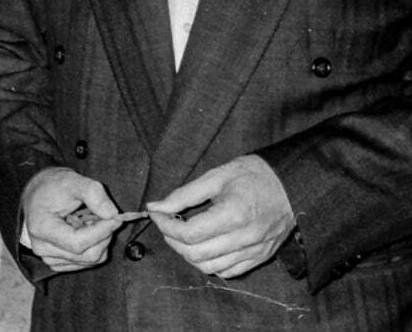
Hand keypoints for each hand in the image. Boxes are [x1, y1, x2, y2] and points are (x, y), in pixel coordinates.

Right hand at [21, 167, 123, 272]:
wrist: (38, 195)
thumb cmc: (52, 187)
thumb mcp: (73, 181)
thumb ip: (94, 194)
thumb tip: (112, 214)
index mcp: (41, 228)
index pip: (78, 243)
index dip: (102, 232)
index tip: (115, 218)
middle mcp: (42, 248)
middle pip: (88, 255)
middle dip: (104, 235)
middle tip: (104, 215)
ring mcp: (50, 258)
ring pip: (91, 260)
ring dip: (100, 240)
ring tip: (91, 220)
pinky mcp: (58, 262)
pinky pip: (88, 262)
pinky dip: (94, 246)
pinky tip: (86, 230)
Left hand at [145, 154, 294, 278]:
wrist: (293, 184)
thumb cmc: (254, 175)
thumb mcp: (216, 176)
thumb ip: (183, 194)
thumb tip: (155, 207)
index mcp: (234, 214)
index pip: (189, 234)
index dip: (166, 226)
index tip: (156, 214)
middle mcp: (245, 238)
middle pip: (196, 254)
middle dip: (173, 241)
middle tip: (167, 224)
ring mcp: (255, 251)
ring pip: (210, 268)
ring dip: (189, 254)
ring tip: (184, 235)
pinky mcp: (261, 258)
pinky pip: (229, 272)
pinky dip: (210, 263)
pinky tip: (205, 245)